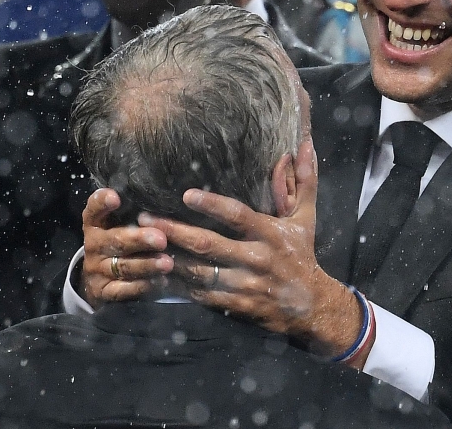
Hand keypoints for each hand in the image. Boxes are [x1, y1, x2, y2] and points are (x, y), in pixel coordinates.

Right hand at [81, 188, 173, 307]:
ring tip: (167, 263)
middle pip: (115, 241)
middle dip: (139, 239)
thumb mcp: (118, 224)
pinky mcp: (104, 291)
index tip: (116, 197)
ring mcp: (97, 269)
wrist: (97, 280)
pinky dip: (143, 286)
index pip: (94, 210)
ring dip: (147, 265)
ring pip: (123, 266)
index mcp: (96, 224)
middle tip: (161, 239)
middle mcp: (94, 245)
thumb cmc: (118, 242)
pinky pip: (123, 290)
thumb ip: (134, 213)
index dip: (102, 202)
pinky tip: (161, 281)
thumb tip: (169, 199)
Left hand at [143, 138, 368, 361]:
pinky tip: (155, 272)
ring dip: (168, 258)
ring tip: (141, 245)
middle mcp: (256, 258)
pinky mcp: (233, 305)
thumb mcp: (306, 219)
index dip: (212, 206)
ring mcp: (243, 285)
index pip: (238, 217)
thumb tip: (305, 145)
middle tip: (144, 218)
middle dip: (174, 231)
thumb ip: (304, 182)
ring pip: (198, 271)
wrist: (310, 307)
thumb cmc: (302, 255)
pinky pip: (199, 295)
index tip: (186, 195)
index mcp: (271, 234)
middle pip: (208, 245)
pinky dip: (177, 284)